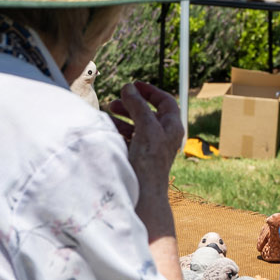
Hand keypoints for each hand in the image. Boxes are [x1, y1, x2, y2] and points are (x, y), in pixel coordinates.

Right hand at [103, 82, 186, 229]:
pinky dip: (118, 130)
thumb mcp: (146, 128)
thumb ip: (138, 106)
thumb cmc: (149, 162)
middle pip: (148, 111)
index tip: (133, 84)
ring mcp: (150, 147)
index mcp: (171, 127)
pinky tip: (107, 128)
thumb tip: (129, 87)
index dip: (150, 90)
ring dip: (122, 116)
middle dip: (131, 103)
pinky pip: (129, 137)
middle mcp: (163, 136)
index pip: (165, 101)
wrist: (143, 194)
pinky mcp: (138, 157)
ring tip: (107, 112)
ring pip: (136, 124)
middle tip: (115, 101)